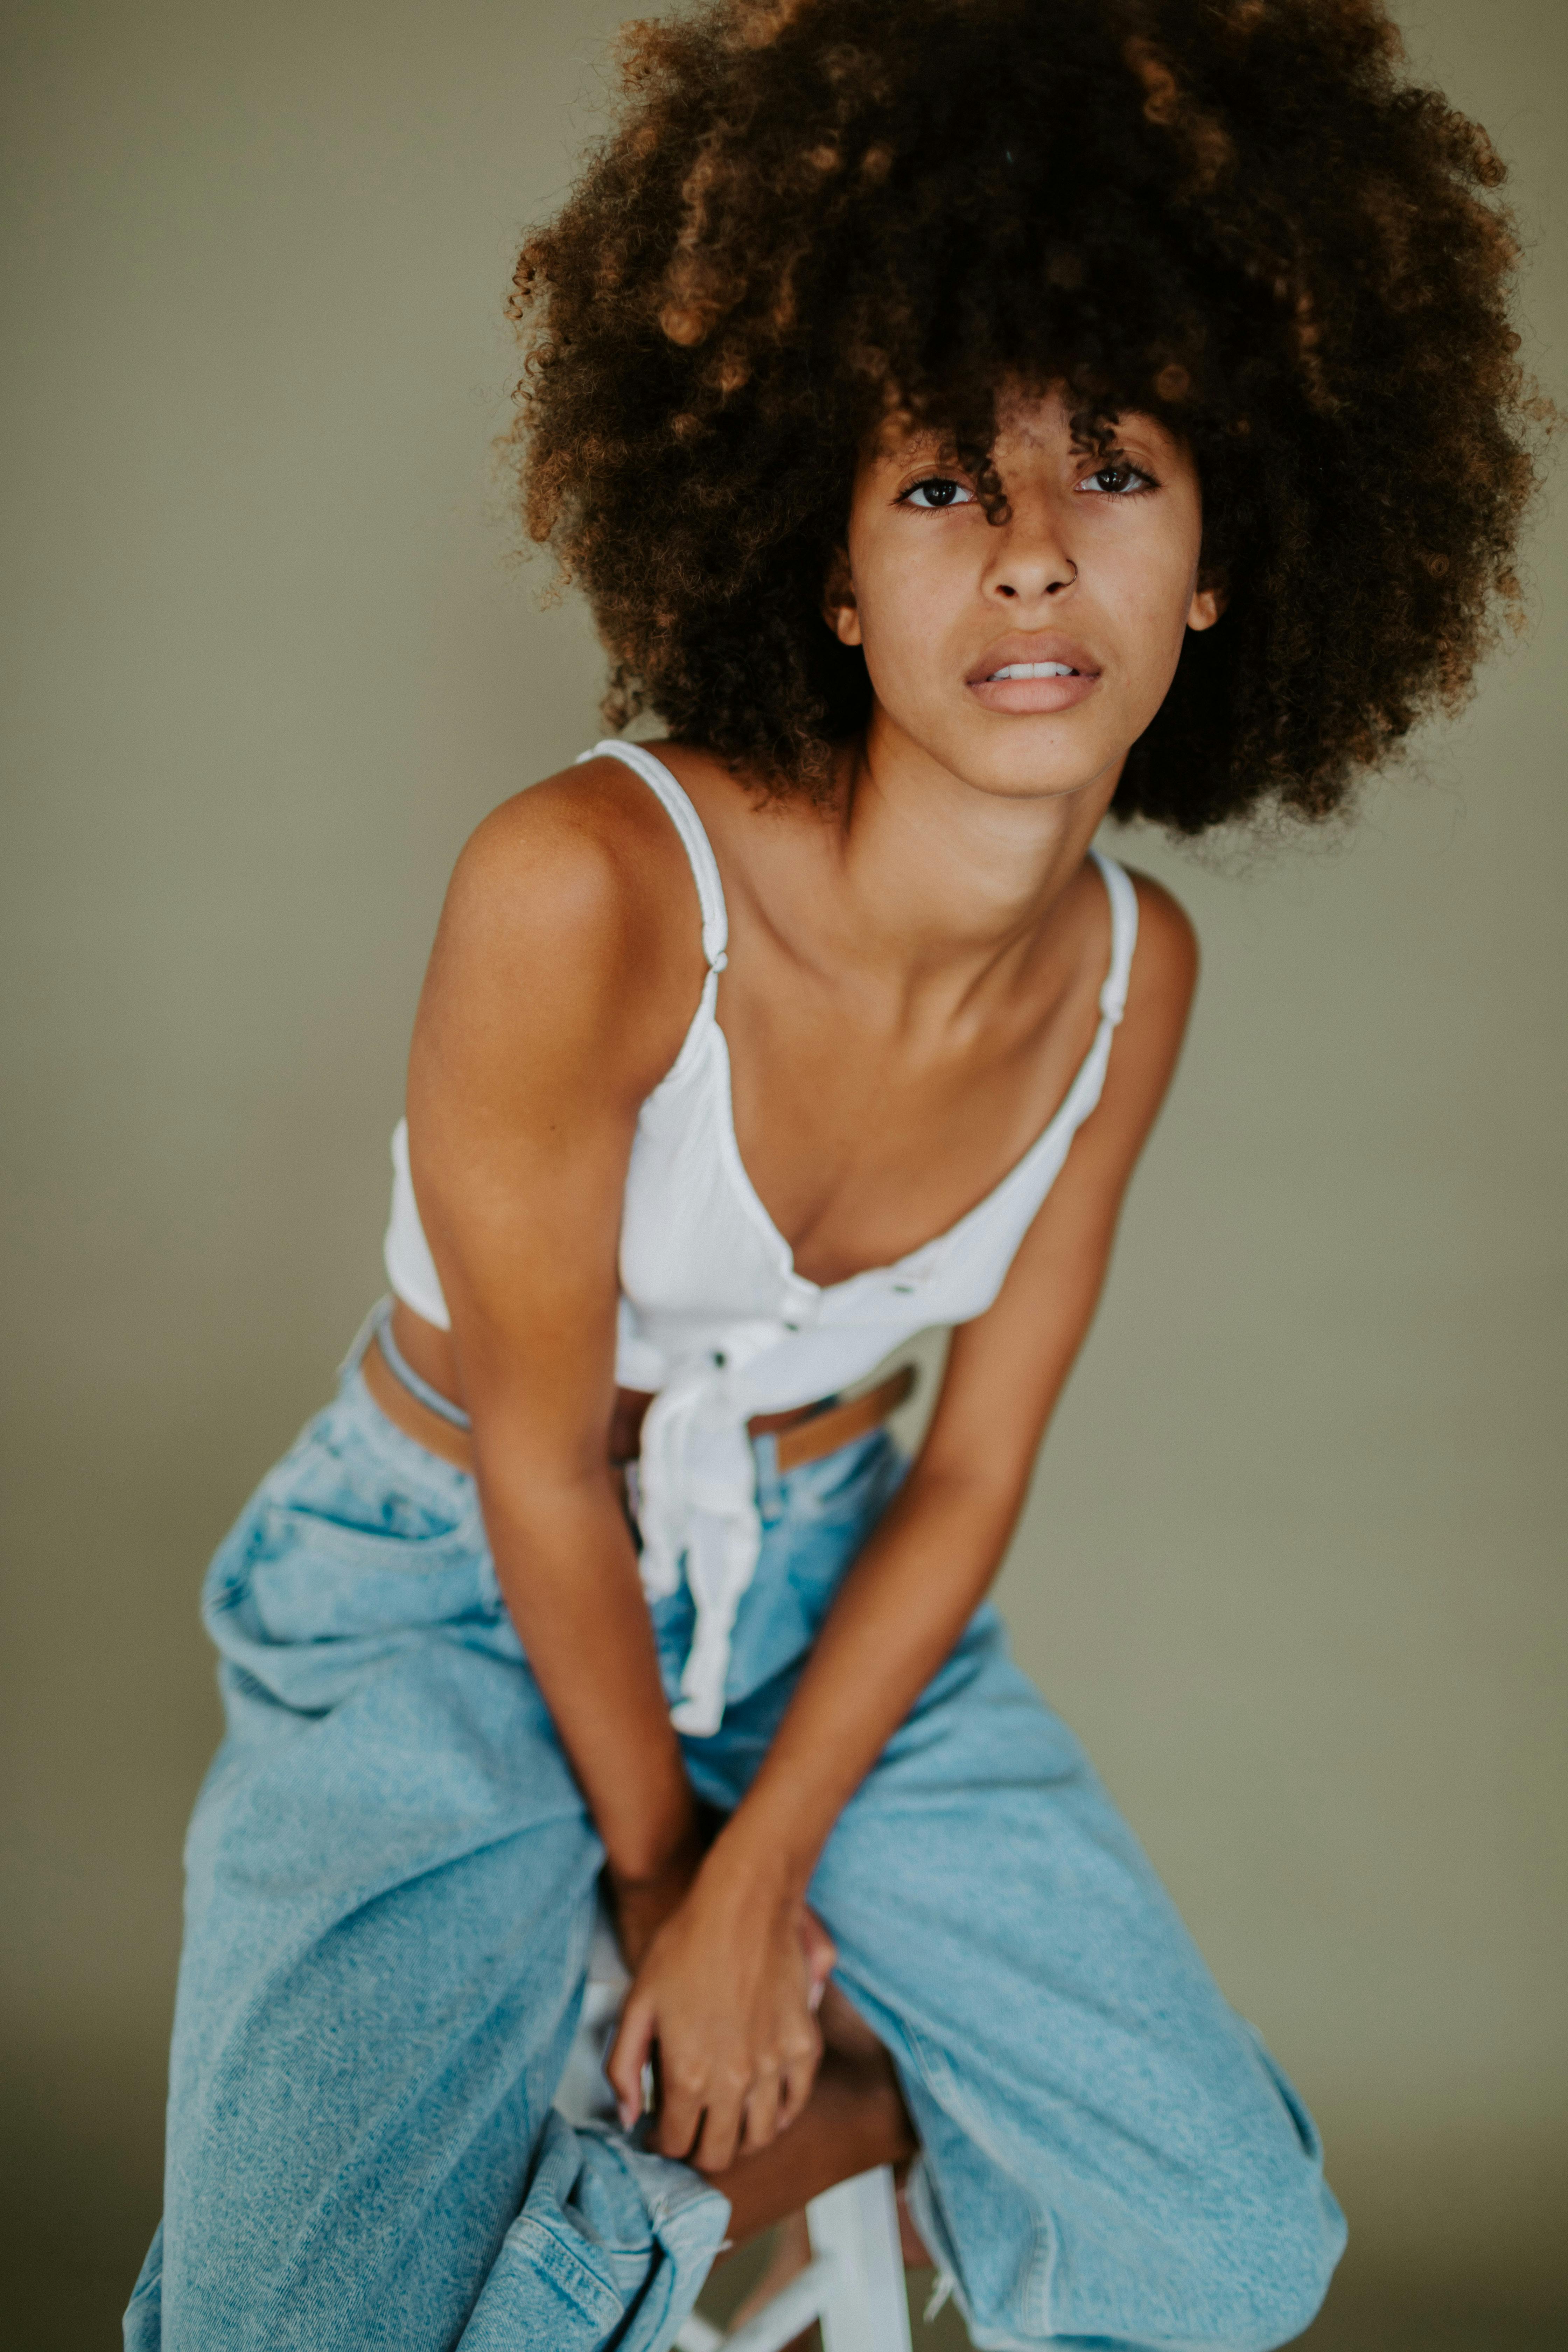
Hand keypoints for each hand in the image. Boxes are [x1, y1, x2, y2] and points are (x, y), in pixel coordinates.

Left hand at [607, 1858, 836, 2172]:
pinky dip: (779, 2113)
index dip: (662, 2142)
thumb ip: (623, 2068)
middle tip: (689, 2131)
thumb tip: (628, 2117)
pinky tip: (764, 2105)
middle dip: (697, 2151)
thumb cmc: (682, 1948)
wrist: (741, 1906)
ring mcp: (774, 2065)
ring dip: (738, 2138)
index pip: (675, 2142)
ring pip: (759, 2136)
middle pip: (718, 2152)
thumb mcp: (635, 2004)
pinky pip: (796, 2101)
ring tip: (723, 2121)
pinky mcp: (803, 2045)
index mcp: (688, 2075)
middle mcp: (734, 2081)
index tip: (657, 2129)